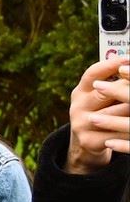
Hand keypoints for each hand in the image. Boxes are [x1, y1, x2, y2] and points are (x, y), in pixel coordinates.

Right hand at [67, 59, 129, 174]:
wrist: (85, 144)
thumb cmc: (101, 113)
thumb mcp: (100, 97)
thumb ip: (112, 82)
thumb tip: (128, 64)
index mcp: (80, 92)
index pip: (93, 73)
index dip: (111, 64)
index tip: (129, 58)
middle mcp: (77, 106)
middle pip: (105, 92)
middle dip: (127, 88)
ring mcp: (80, 124)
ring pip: (115, 114)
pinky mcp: (88, 140)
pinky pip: (116, 134)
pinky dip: (129, 132)